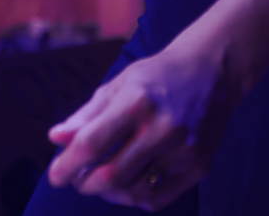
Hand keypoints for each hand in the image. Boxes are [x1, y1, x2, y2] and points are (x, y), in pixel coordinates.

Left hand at [46, 38, 241, 209]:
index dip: (67, 164)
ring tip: (102, 181)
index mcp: (137, 100)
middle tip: (77, 179)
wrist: (213, 69)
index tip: (55, 175)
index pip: (92, 143)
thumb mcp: (121, 83)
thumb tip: (55, 139)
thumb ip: (88, 113)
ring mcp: (183, 149)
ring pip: (133, 192)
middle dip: (85, 184)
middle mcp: (162, 127)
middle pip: (111, 175)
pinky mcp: (199, 165)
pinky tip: (129, 184)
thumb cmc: (158, 75)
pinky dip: (135, 197)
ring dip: (109, 194)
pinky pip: (157, 198)